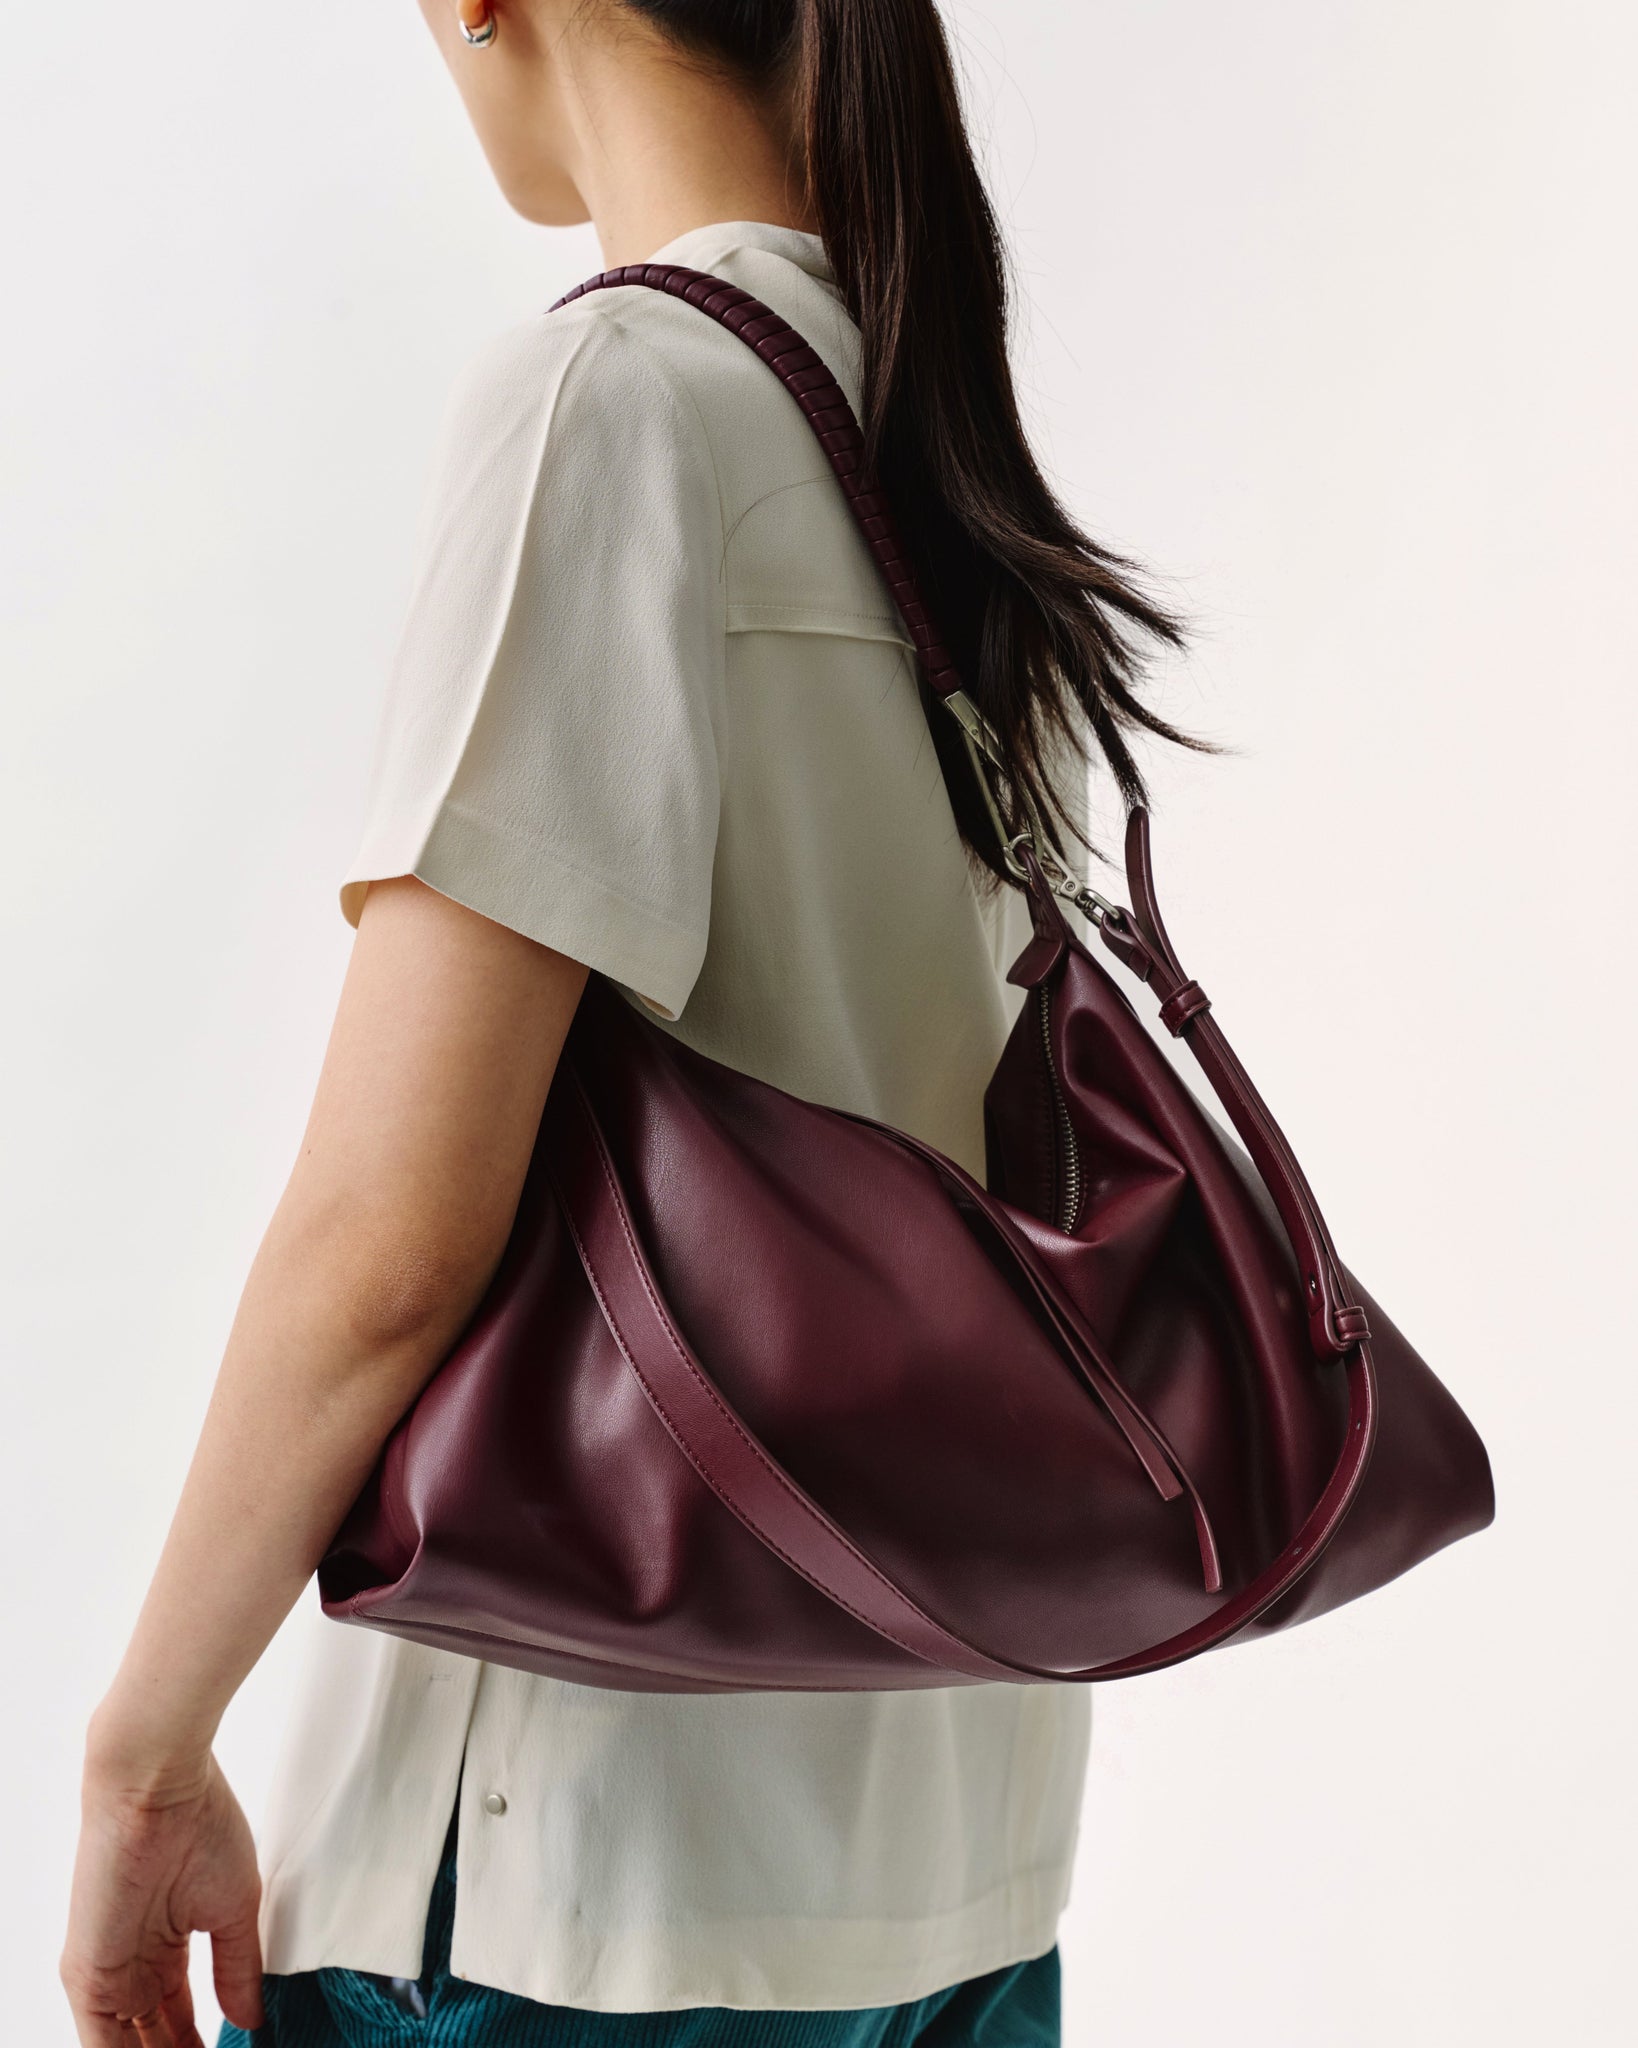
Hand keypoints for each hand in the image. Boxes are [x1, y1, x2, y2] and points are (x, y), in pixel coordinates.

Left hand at [61, 1746, 264, 2047]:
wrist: (159, 1788)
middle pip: (153, 2040)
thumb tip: (252, 2019)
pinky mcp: (88, 1978)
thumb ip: (238, 1969)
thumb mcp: (234, 1908)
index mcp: (164, 1947)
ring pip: (128, 2046)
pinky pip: (103, 2045)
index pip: (179, 2018)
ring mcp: (107, 1975)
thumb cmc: (200, 1824)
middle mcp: (131, 1967)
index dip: (204, 2045)